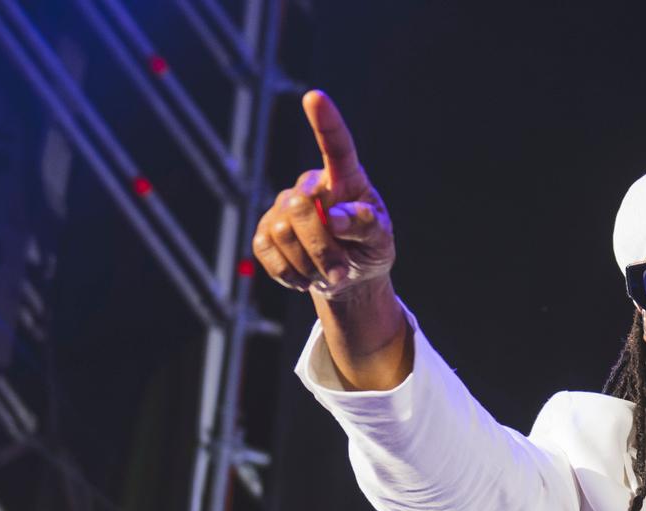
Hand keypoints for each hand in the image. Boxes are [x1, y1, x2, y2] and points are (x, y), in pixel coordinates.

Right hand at [252, 90, 394, 295]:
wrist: (347, 277)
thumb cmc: (368, 249)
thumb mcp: (381, 240)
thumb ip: (366, 226)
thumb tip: (335, 219)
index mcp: (344, 177)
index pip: (336, 145)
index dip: (325, 122)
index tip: (315, 97)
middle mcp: (309, 186)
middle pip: (300, 206)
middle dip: (322, 246)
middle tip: (342, 269)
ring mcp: (281, 207)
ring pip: (282, 233)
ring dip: (311, 265)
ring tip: (330, 273)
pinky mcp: (264, 233)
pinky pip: (267, 253)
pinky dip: (292, 275)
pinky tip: (307, 276)